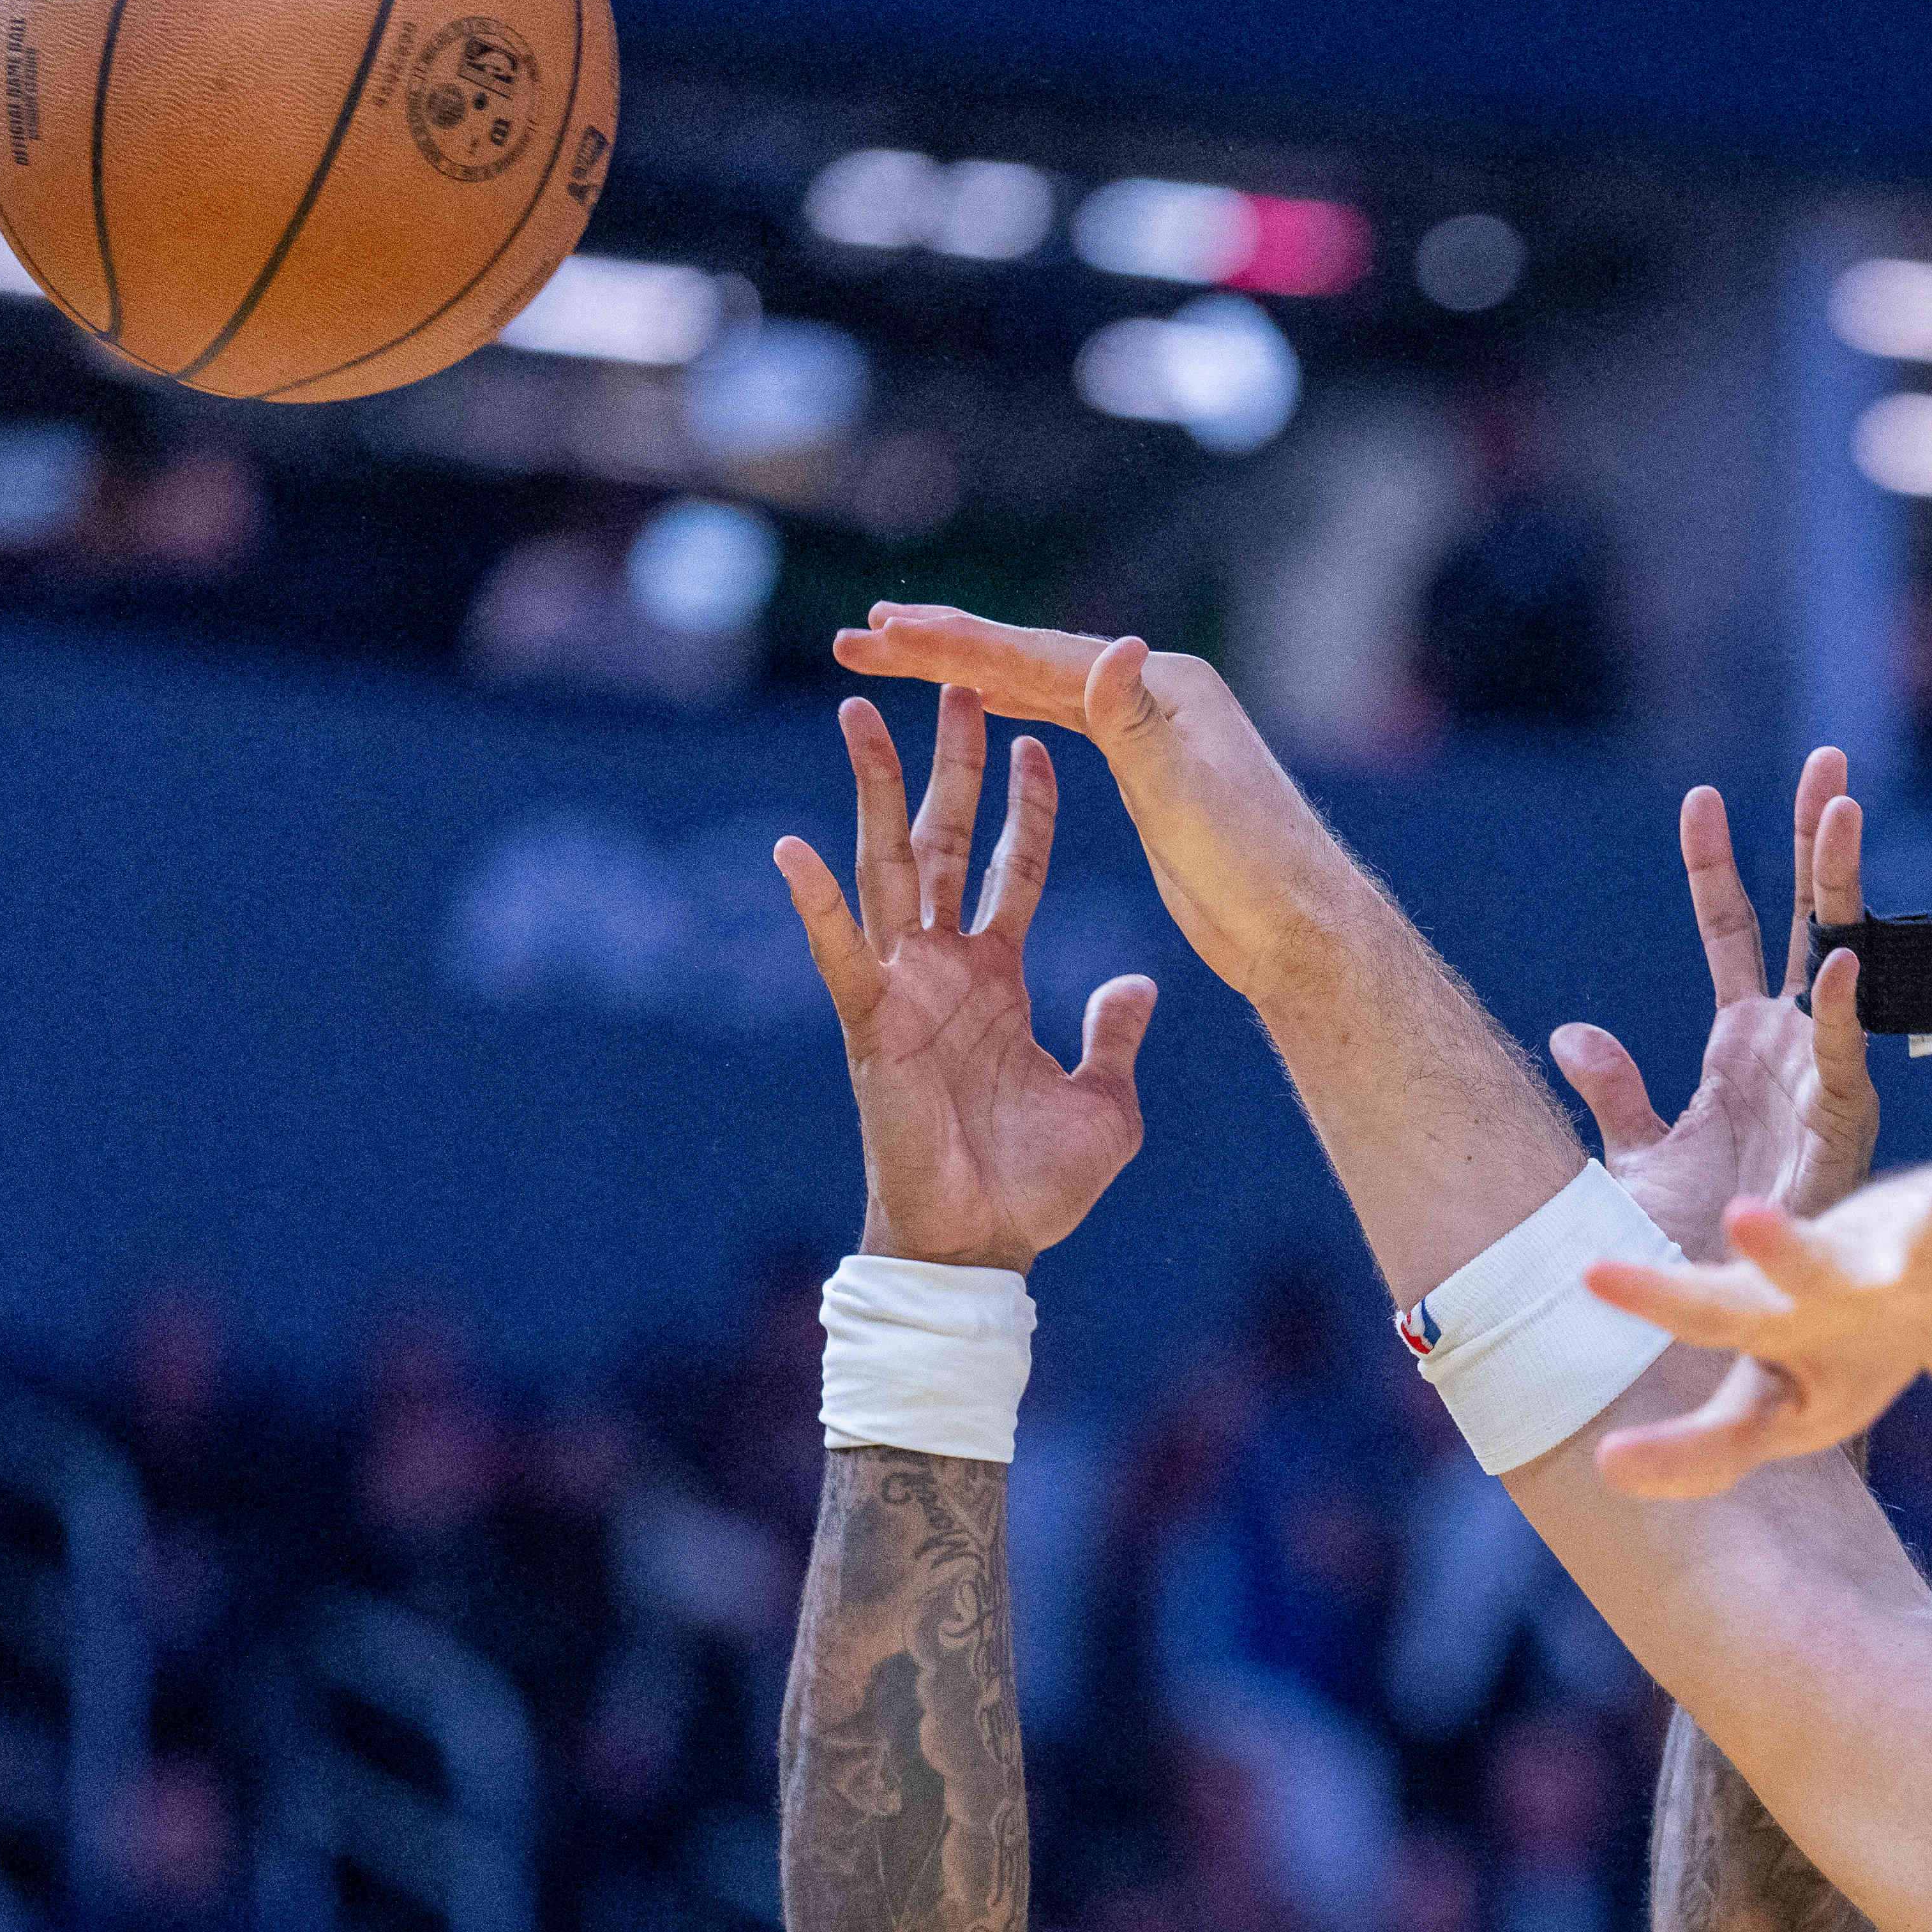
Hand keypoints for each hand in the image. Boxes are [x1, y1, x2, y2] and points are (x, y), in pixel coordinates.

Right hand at [770, 687, 1153, 1271]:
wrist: (986, 1248)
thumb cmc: (1036, 1185)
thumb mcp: (1105, 1102)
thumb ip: (1114, 1036)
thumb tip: (1138, 984)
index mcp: (997, 975)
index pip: (1015, 867)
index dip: (1027, 806)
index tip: (1040, 738)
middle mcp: (943, 966)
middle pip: (944, 841)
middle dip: (949, 763)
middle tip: (953, 683)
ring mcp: (901, 988)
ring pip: (885, 869)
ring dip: (875, 794)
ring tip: (862, 716)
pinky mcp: (868, 1024)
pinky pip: (839, 956)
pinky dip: (816, 907)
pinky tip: (793, 850)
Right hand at [832, 605, 1349, 995]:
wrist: (1302, 925)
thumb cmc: (1255, 869)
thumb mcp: (1187, 796)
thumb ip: (1139, 724)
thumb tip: (1117, 646)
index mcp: (1161, 686)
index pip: (1037, 658)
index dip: (954, 645)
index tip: (882, 632)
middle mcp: (1155, 690)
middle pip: (1031, 658)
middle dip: (944, 645)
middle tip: (862, 635)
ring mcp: (1151, 723)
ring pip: (1039, 683)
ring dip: (968, 669)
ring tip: (897, 649)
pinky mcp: (1147, 764)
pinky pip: (1060, 717)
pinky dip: (1011, 702)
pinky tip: (979, 700)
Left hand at [1545, 748, 1885, 1261]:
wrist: (1722, 1318)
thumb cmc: (1692, 1245)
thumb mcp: (1635, 1156)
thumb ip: (1613, 1091)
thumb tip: (1571, 1030)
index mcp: (1743, 1043)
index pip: (1731, 932)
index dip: (1715, 865)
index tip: (1700, 797)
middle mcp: (1791, 1045)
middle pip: (1807, 919)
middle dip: (1817, 841)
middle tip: (1827, 763)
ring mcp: (1821, 1076)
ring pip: (1842, 960)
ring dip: (1843, 890)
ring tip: (1843, 810)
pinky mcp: (1841, 1127)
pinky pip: (1846, 1055)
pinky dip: (1846, 1009)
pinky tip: (1842, 955)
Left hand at [1584, 1166, 1931, 1499]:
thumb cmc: (1838, 1349)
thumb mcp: (1774, 1410)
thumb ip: (1698, 1449)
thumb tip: (1603, 1470)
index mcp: (1781, 1312)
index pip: (1708, 1308)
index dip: (1657, 1297)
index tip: (1592, 1276)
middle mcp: (1845, 1271)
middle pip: (1811, 1264)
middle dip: (1785, 1245)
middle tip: (1746, 1218)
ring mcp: (1925, 1251)